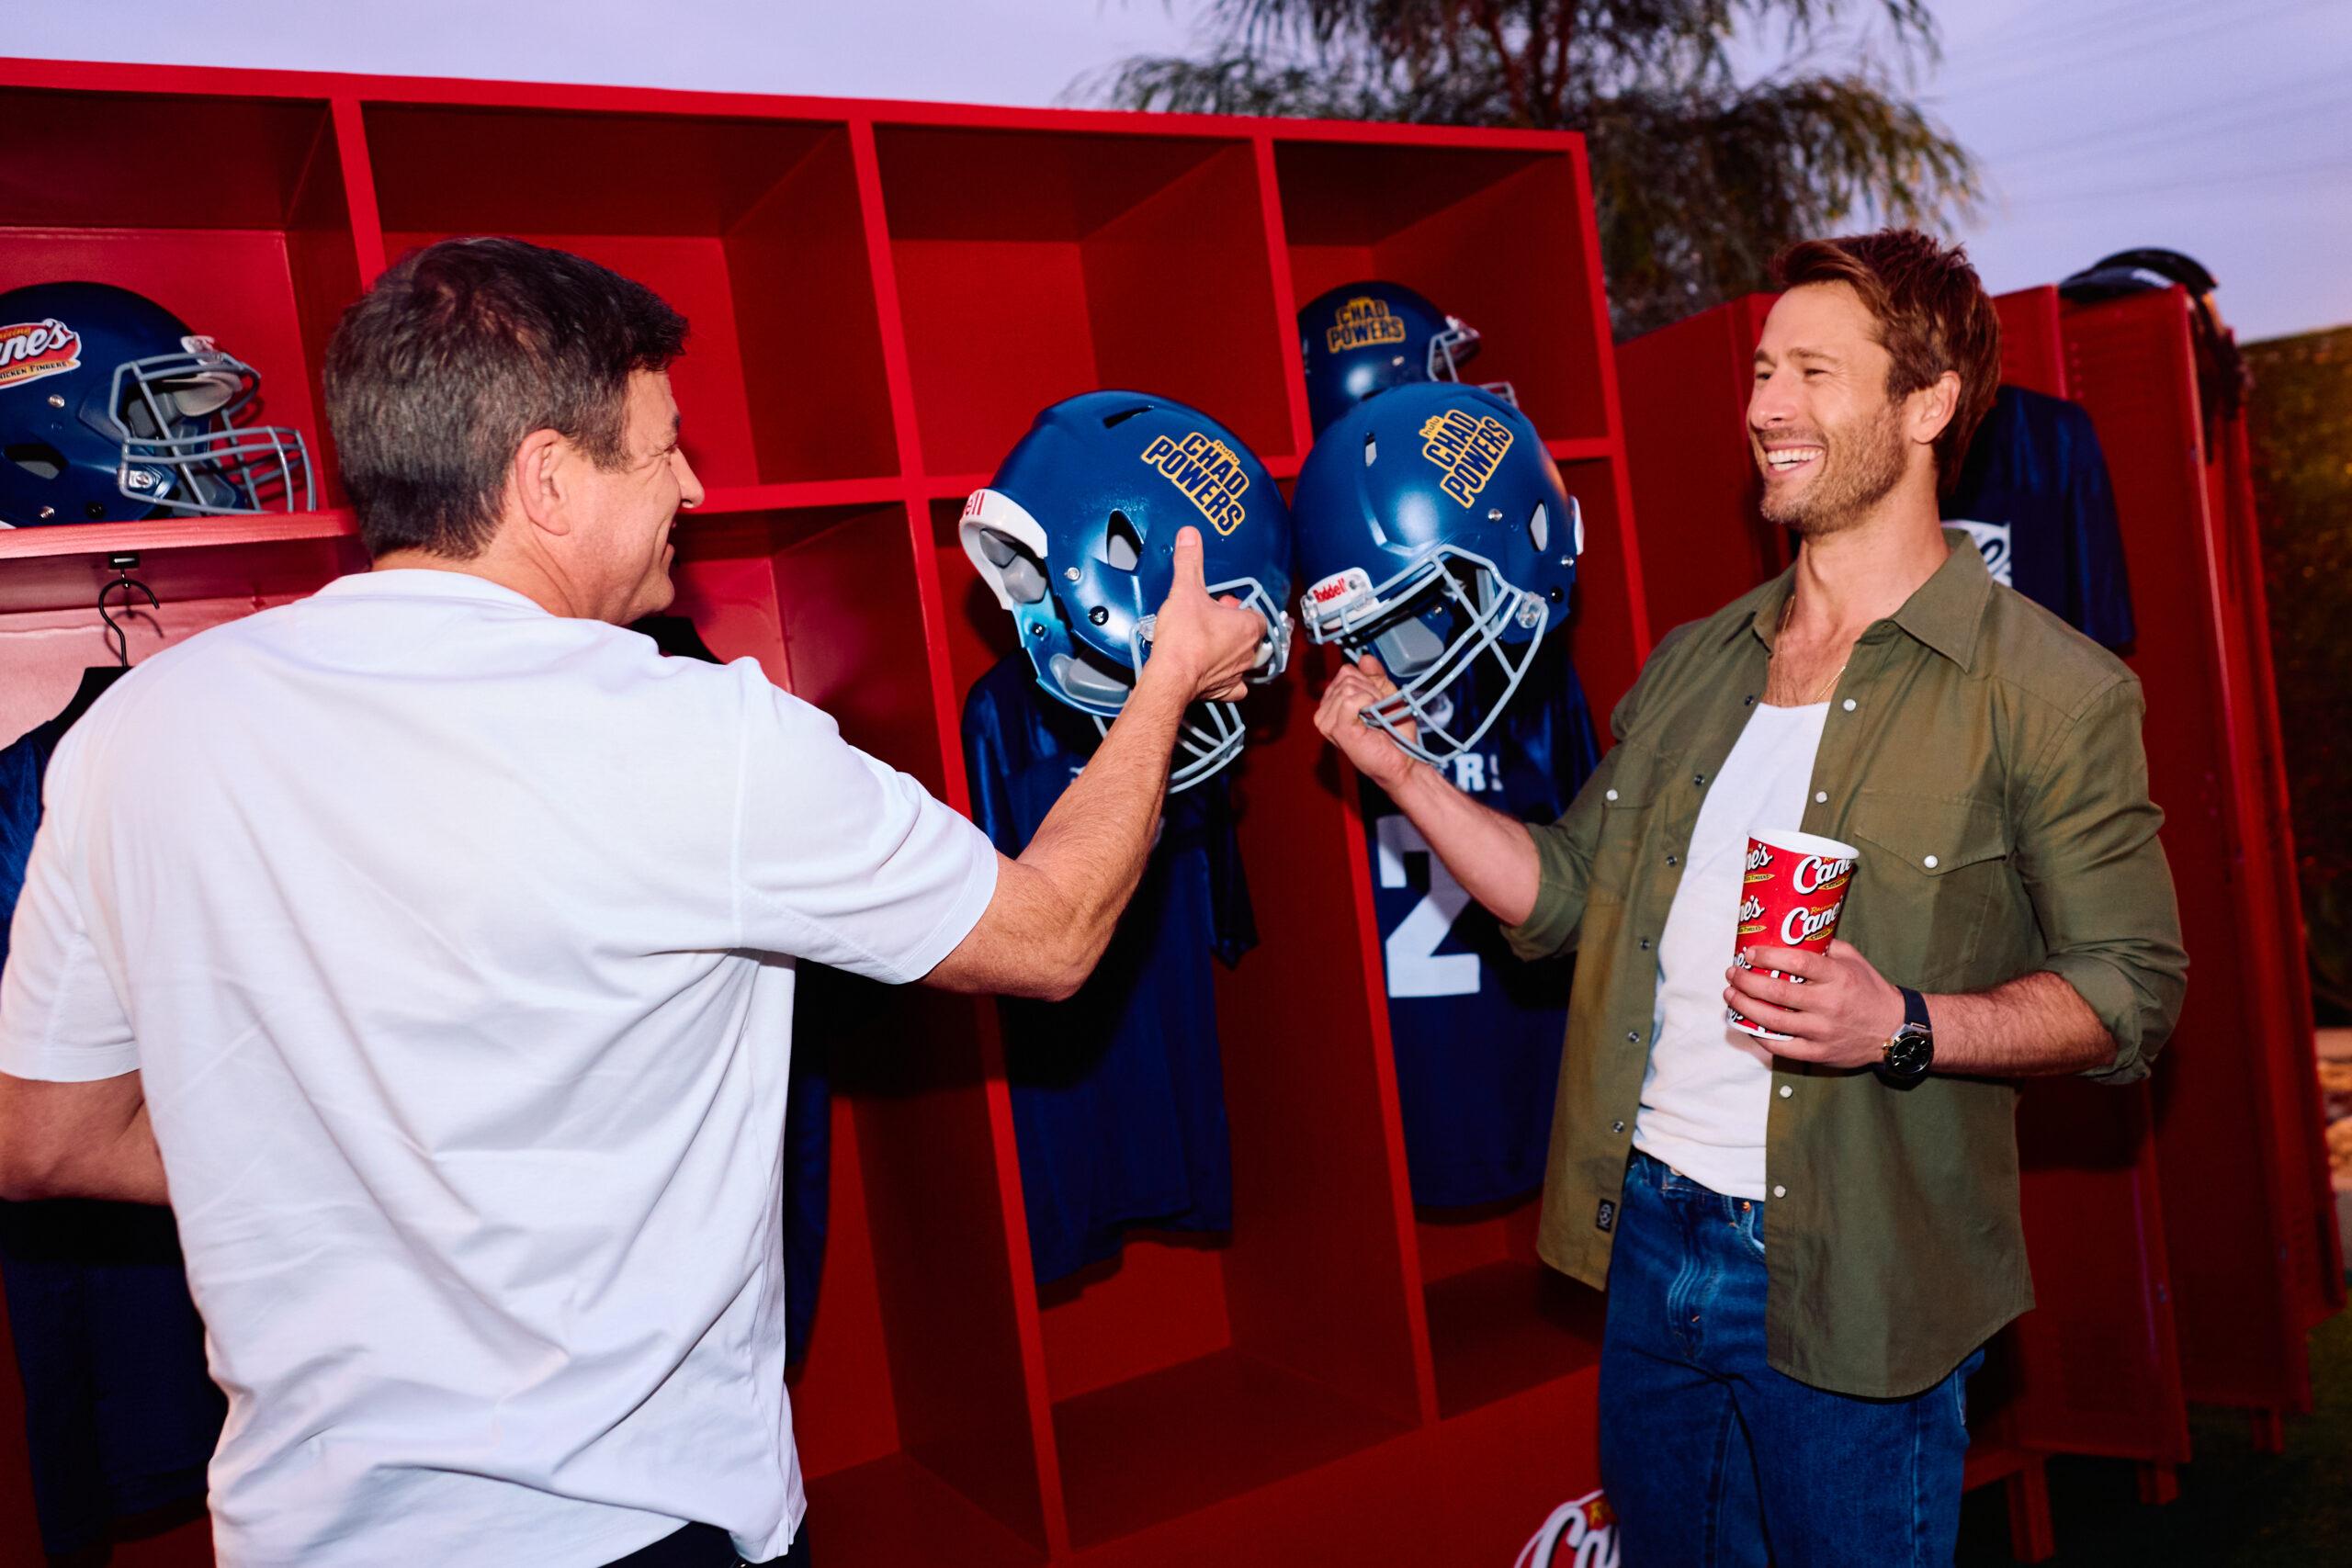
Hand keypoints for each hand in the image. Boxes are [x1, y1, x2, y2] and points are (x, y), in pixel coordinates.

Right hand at [1144, 526, 1277, 703]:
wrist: (1171, 676)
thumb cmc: (1184, 638)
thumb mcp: (1186, 590)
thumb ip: (1189, 561)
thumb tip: (1190, 535)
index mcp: (1248, 626)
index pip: (1256, 615)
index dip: (1238, 608)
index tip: (1221, 605)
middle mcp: (1249, 652)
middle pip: (1250, 636)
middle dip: (1234, 628)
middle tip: (1211, 620)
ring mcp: (1238, 674)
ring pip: (1244, 661)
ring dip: (1231, 652)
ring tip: (1209, 644)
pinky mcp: (1225, 692)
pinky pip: (1235, 687)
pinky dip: (1228, 682)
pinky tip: (1216, 675)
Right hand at [1313, 653, 1422, 792]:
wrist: (1403, 760)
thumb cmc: (1395, 734)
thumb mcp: (1387, 695)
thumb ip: (1375, 676)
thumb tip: (1365, 658)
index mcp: (1334, 702)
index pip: (1345, 671)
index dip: (1367, 682)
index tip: (1377, 701)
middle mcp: (1326, 711)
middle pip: (1346, 676)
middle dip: (1370, 689)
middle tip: (1379, 711)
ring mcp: (1327, 721)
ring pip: (1348, 687)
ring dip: (1371, 698)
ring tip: (1376, 717)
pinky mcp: (1337, 729)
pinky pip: (1350, 700)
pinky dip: (1368, 703)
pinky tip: (1372, 717)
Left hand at [1723, 938, 1906, 1068]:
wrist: (1893, 1030)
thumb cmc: (1869, 990)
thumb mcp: (1854, 960)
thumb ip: (1826, 947)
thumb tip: (1793, 933)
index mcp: (1838, 977)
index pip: (1798, 963)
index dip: (1769, 957)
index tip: (1749, 953)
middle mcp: (1828, 1004)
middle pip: (1778, 993)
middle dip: (1747, 982)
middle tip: (1732, 973)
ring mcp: (1822, 1032)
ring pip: (1773, 1021)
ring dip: (1745, 1007)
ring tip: (1731, 995)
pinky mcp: (1817, 1053)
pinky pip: (1780, 1047)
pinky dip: (1759, 1035)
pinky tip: (1746, 1024)